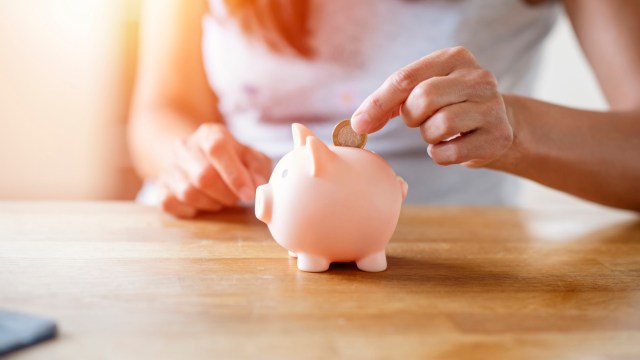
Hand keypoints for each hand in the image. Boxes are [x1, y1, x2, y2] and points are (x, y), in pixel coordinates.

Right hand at [159, 123, 271, 217]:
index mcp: (210, 134)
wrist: (197, 157)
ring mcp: (169, 166)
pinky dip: (190, 210)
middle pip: (203, 176)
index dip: (234, 174)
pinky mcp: (160, 186)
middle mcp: (185, 146)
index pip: (217, 148)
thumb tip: (258, 185)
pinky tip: (201, 204)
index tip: (248, 194)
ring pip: (188, 193)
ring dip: (211, 203)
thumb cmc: (230, 160)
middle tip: (236, 198)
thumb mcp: (250, 157)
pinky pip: (170, 203)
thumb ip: (258, 169)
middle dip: (226, 194)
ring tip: (220, 198)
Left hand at [351, 46, 512, 167]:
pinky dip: (440, 155)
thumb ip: (389, 102)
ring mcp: (492, 107)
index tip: (359, 124)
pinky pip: (450, 153)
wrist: (498, 124)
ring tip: (439, 131)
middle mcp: (479, 78)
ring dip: (428, 136)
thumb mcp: (422, 91)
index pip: (405, 78)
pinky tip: (451, 145)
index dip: (378, 103)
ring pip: (439, 126)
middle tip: (420, 120)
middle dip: (412, 116)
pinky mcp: (498, 137)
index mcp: (455, 58)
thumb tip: (358, 123)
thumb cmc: (449, 105)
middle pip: (423, 98)